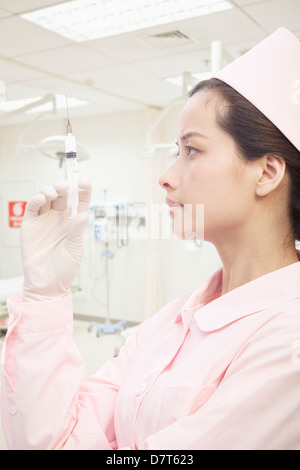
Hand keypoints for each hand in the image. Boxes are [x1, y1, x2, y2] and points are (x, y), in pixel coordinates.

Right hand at [21, 178, 90, 301]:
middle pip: (63, 195)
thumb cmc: (64, 270)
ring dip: (50, 190)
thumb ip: (76, 231)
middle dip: (64, 187)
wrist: (46, 285)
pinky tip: (42, 198)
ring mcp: (45, 220)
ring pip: (47, 197)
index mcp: (74, 222)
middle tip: (65, 186)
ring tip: (53, 192)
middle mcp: (59, 218)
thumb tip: (82, 215)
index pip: (80, 201)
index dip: (82, 189)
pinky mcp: (30, 224)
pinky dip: (36, 199)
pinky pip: (32, 207)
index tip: (84, 181)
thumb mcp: (75, 250)